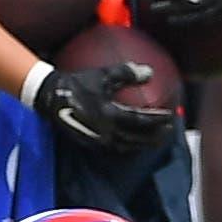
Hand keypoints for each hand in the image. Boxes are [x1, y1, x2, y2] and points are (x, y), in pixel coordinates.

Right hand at [24, 62, 176, 152]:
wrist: (50, 97)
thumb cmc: (78, 84)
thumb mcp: (103, 75)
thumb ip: (127, 73)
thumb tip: (150, 73)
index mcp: (111, 115)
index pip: (142, 121)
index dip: (158, 119)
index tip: (170, 116)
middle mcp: (108, 132)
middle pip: (138, 138)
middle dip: (155, 136)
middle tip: (168, 131)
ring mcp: (99, 140)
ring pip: (128, 146)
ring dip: (144, 144)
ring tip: (155, 139)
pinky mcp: (92, 143)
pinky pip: (116, 148)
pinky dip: (129, 146)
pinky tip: (133, 142)